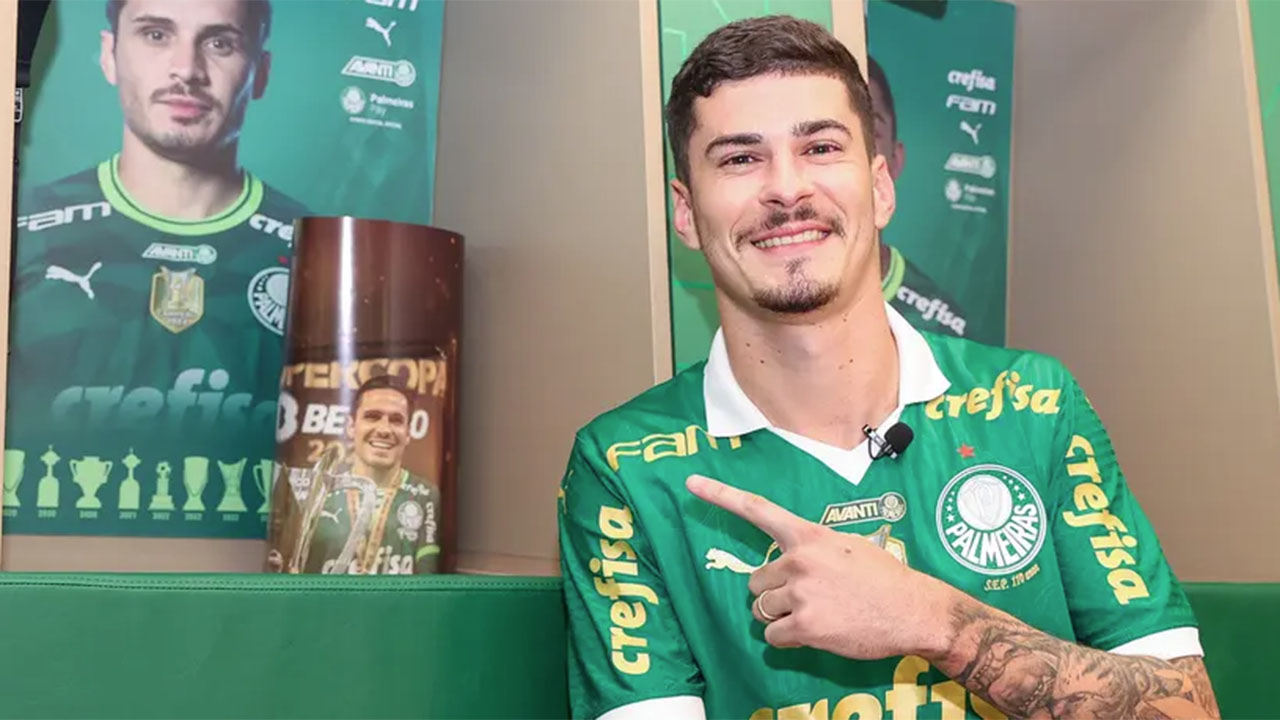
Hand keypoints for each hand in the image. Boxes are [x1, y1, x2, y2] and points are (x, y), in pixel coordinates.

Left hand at [686, 473, 957, 660]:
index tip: (690, 484)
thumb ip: (813, 548)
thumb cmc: (884, 578)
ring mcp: (801, 592)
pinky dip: (788, 639)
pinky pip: (773, 635)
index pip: (757, 510)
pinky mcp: (806, 625)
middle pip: (756, 581)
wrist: (913, 610)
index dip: (720, 495)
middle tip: (808, 597)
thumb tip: (791, 560)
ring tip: (815, 614)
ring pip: (761, 610)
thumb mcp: (848, 546)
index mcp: (808, 535)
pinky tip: (817, 631)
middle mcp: (798, 560)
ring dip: (779, 616)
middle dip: (774, 592)